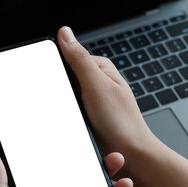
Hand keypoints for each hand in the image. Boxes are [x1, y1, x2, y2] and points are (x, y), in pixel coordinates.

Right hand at [57, 26, 159, 161]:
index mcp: (100, 67)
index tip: (57, 85)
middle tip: (70, 106)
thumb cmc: (121, 121)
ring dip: (62, 107)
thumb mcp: (97, 85)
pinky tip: (69, 124)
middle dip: (59, 91)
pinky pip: (67, 113)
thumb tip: (65, 32)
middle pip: (63, 79)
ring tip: (73, 118)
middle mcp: (95, 82)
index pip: (67, 58)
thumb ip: (79, 59)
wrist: (131, 154)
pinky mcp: (86, 117)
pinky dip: (65, 118)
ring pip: (63, 97)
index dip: (56, 69)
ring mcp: (90, 100)